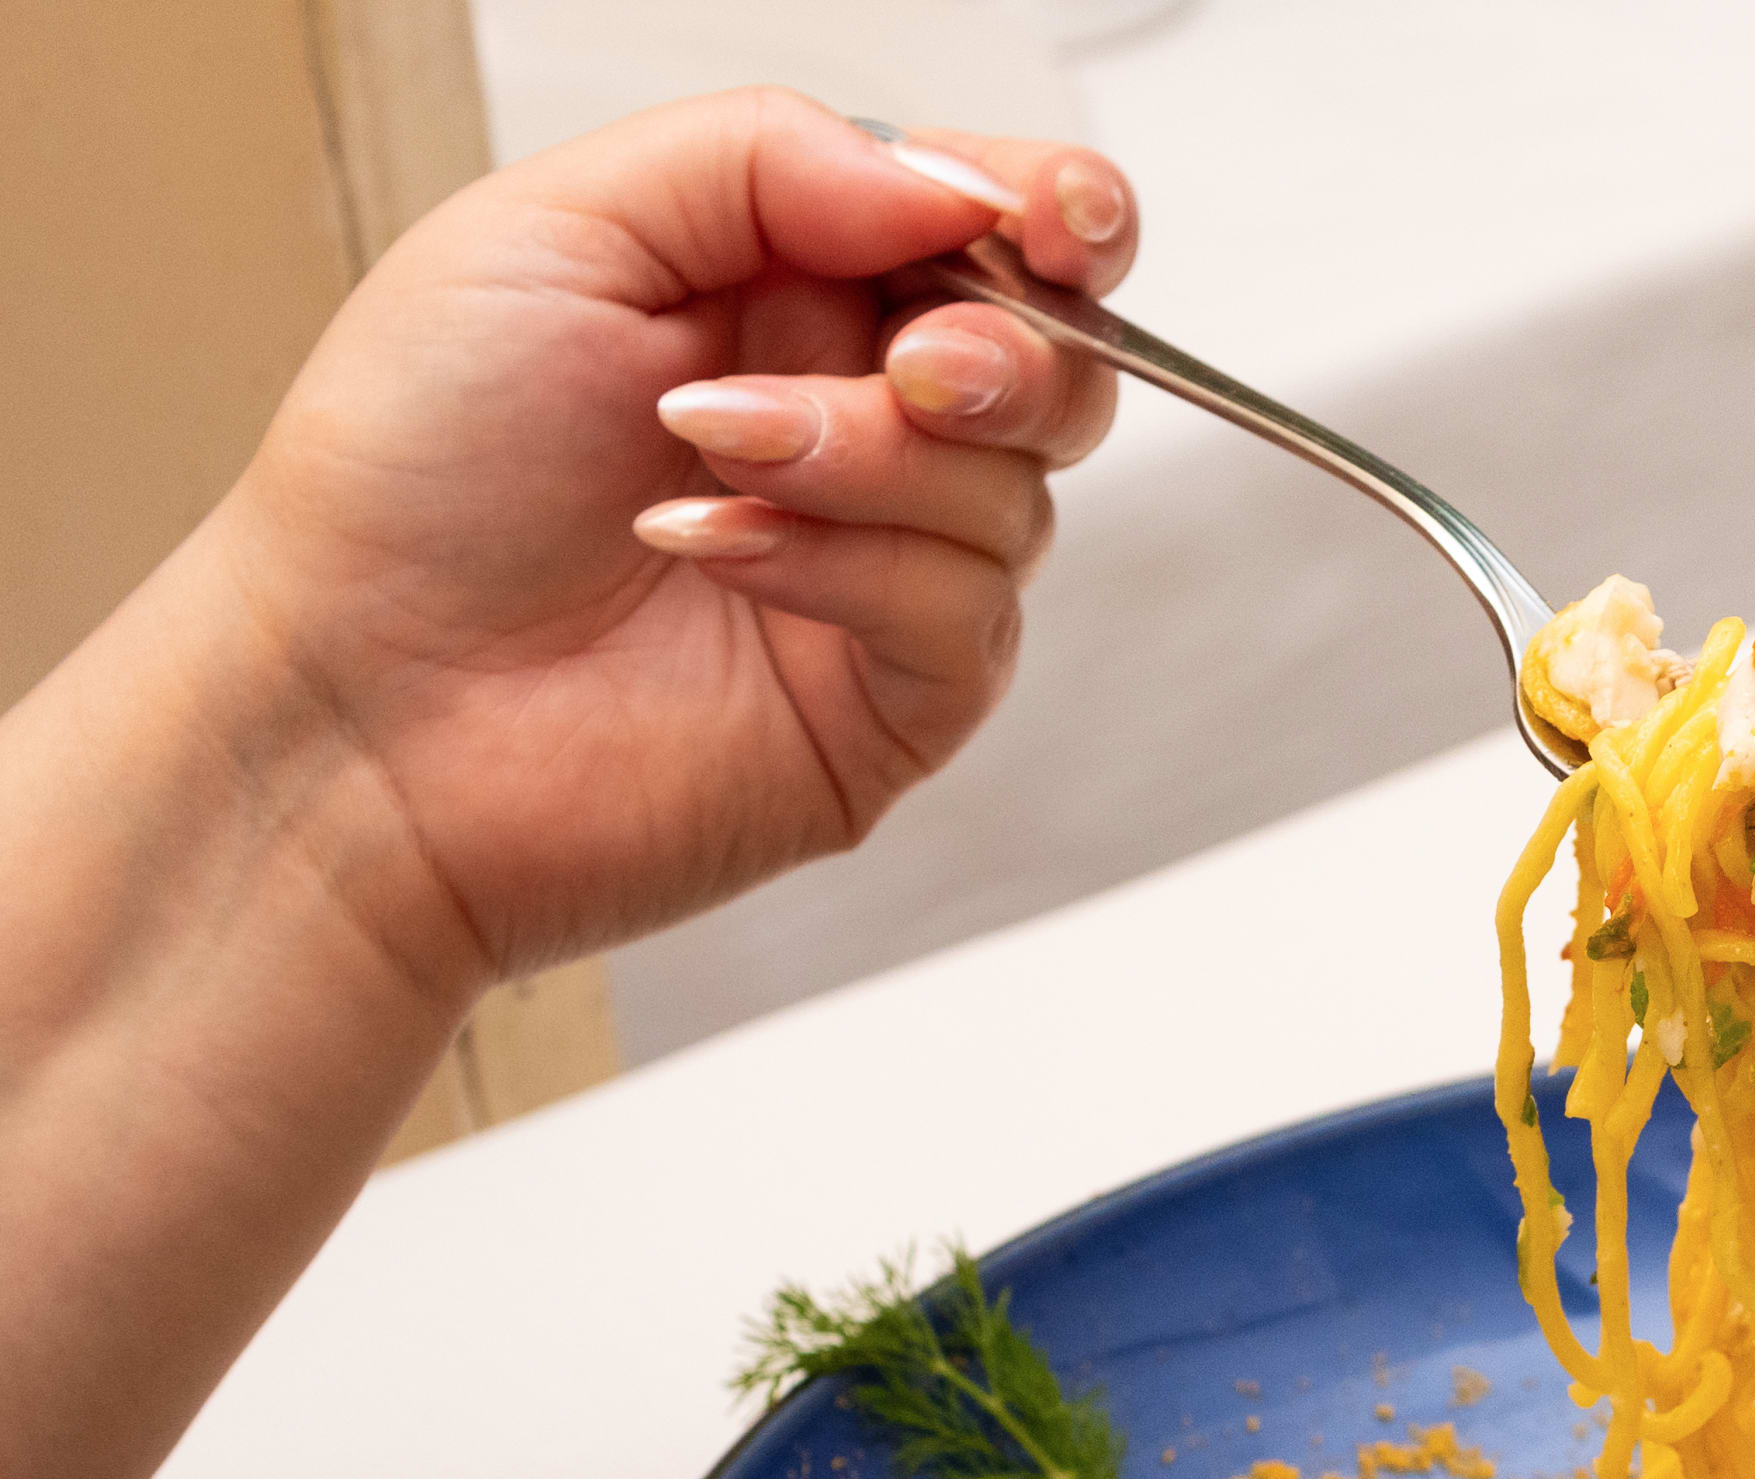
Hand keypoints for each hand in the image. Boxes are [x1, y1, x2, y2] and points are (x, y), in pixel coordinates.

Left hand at [202, 89, 1137, 999]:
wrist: (353, 702)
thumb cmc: (412, 475)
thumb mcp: (554, 228)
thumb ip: (764, 159)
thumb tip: (950, 183)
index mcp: (790, 297)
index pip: (994, 234)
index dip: (1060, 216)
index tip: (1049, 222)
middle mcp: (857, 432)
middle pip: (1059, 369)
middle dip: (1007, 348)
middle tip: (912, 361)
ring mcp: (884, 574)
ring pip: (1015, 491)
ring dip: (869, 455)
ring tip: (707, 454)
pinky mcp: (891, 703)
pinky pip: (964, 611)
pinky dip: (846, 564)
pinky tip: (714, 552)